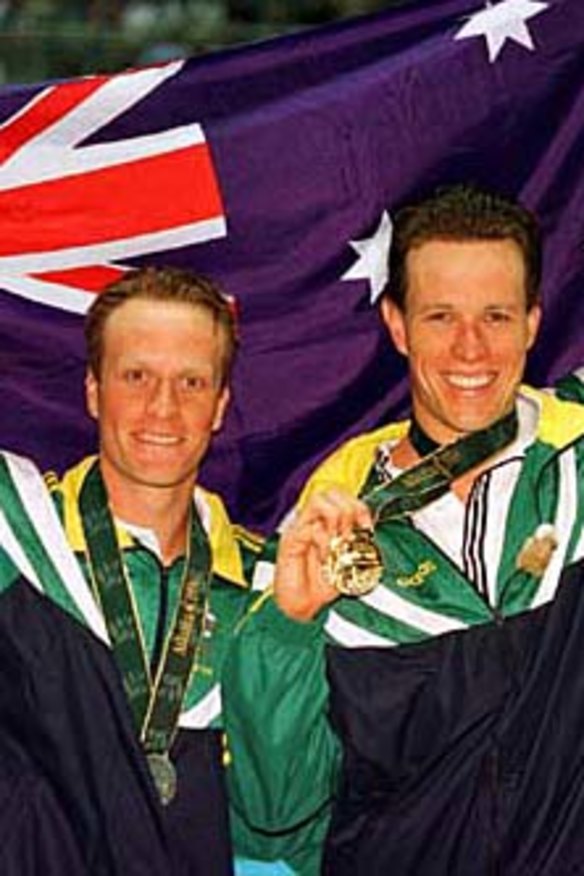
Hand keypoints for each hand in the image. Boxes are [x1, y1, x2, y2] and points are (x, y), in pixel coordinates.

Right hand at [274, 488, 371, 621]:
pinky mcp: (291, 540)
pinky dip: (324, 542)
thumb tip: (369, 535)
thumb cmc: (319, 587)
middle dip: (348, 510)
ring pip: (319, 501)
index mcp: (325, 523)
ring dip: (336, 519)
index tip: (367, 528)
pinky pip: (311, 528)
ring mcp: (300, 528)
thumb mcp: (346, 564)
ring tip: (339, 540)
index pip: (343, 496)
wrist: (299, 607)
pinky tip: (327, 557)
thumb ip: (355, 547)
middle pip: (331, 491)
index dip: (360, 507)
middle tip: (350, 534)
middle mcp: (311, 521)